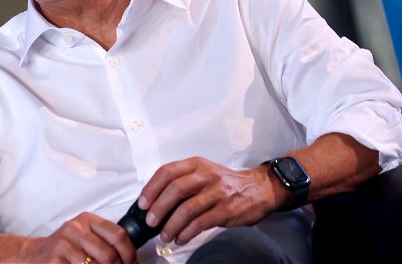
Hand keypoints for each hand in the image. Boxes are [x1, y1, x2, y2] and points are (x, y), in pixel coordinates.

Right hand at [22, 212, 136, 263]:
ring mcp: (64, 244)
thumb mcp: (84, 236)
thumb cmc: (64, 248)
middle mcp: (75, 228)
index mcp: (87, 220)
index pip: (118, 234)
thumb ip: (105, 240)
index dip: (129, 253)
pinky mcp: (56, 260)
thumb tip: (131, 258)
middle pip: (109, 254)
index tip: (132, 263)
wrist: (33, 255)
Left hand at [137, 157, 285, 245]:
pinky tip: (180, 238)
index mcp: (196, 164)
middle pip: (175, 189)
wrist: (259, 188)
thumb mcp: (203, 173)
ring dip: (171, 225)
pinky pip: (201, 223)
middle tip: (150, 221)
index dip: (151, 188)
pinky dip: (187, 233)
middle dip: (158, 207)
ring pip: (187, 208)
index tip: (142, 203)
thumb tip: (154, 202)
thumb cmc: (225, 183)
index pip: (167, 171)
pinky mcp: (226, 210)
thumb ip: (182, 181)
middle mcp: (206, 175)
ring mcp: (217, 192)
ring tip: (164, 235)